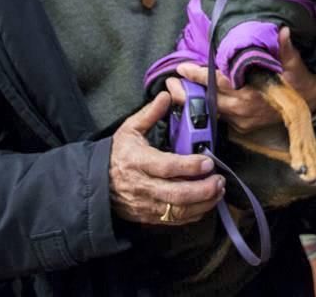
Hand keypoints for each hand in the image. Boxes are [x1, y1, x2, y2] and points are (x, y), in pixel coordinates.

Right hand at [109, 93, 224, 225]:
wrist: (96, 184)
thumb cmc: (116, 155)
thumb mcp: (129, 130)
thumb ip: (149, 113)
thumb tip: (166, 95)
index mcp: (137, 161)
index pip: (166, 167)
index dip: (189, 166)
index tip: (208, 161)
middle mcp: (143, 186)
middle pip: (176, 194)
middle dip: (203, 189)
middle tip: (219, 180)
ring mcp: (146, 204)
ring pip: (178, 211)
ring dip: (203, 203)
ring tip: (218, 190)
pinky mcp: (149, 217)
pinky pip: (174, 220)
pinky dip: (194, 214)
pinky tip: (206, 203)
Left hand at [170, 27, 315, 132]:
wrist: (311, 108)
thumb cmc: (301, 85)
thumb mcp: (296, 67)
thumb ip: (286, 50)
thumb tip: (282, 30)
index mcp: (253, 95)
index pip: (221, 83)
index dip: (201, 75)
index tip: (183, 67)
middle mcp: (243, 111)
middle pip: (208, 101)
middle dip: (186, 91)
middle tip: (168, 81)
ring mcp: (241, 122)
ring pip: (211, 110)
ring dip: (193, 100)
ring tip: (175, 88)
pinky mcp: (242, 127)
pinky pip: (220, 116)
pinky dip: (206, 106)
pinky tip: (194, 97)